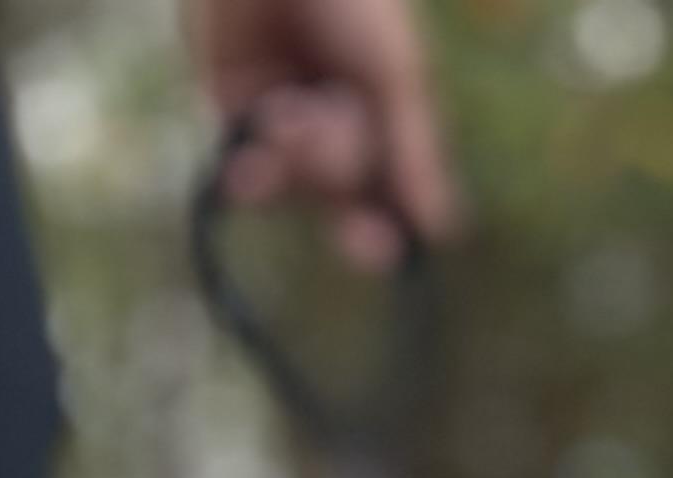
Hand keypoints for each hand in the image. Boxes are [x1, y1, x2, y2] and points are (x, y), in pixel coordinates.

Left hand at [185, 0, 457, 268]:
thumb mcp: (394, 75)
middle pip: (342, 185)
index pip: (386, 180)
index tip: (387, 257)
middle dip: (340, 178)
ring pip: (299, 182)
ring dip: (303, 158)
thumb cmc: (350, 0)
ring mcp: (281, 115)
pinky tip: (271, 128)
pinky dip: (261, 163)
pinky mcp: (231, 109)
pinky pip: (252, 169)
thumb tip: (440, 232)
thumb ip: (413, 152)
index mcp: (379, 98)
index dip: (386, 221)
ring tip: (292, 113)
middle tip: (360, 228)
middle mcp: (331, 112)